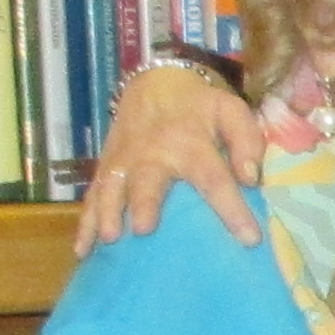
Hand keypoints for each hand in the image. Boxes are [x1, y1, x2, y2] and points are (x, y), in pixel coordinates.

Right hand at [73, 61, 271, 253]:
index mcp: (191, 144)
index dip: (232, 209)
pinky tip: (83, 250)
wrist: (155, 83)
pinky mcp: (106, 169)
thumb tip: (251, 177)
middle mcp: (153, 154)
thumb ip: (246, 140)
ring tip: (109, 239)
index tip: (249, 239)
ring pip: (112, 187)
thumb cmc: (200, 107)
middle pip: (148, 181)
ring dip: (108, 212)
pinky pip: (93, 195)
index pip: (215, 178)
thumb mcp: (231, 111)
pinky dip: (85, 222)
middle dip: (144, 203)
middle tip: (143, 229)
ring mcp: (124, 162)